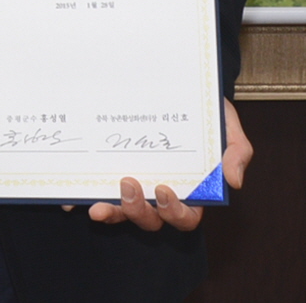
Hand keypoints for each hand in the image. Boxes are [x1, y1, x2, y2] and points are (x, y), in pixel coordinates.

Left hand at [78, 99, 252, 232]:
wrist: (180, 84)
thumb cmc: (206, 110)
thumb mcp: (227, 125)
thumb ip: (236, 151)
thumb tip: (234, 181)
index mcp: (189, 189)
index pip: (185, 216)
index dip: (174, 212)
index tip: (163, 190)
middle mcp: (158, 192)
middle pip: (150, 220)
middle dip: (138, 212)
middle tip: (127, 185)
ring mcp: (133, 184)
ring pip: (122, 213)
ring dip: (111, 214)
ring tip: (98, 204)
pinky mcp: (109, 171)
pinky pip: (95, 191)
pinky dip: (81, 200)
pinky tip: (69, 199)